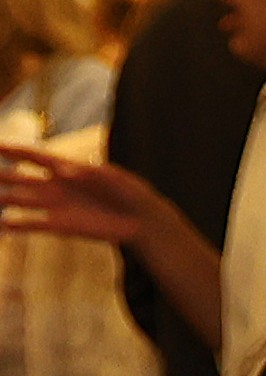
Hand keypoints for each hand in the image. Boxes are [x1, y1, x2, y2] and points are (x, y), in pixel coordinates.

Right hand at [0, 150, 160, 245]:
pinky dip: (17, 224)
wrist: (141, 221)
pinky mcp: (61, 225)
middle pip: (20, 178)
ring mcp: (55, 206)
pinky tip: (3, 225)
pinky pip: (33, 224)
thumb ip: (92, 173)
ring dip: (2, 200)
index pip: (35, 156)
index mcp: (68, 169)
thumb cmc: (131, 193)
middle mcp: (55, 186)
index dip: (14, 151)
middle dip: (1, 175)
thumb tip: (65, 171)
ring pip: (20, 200)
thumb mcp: (117, 178)